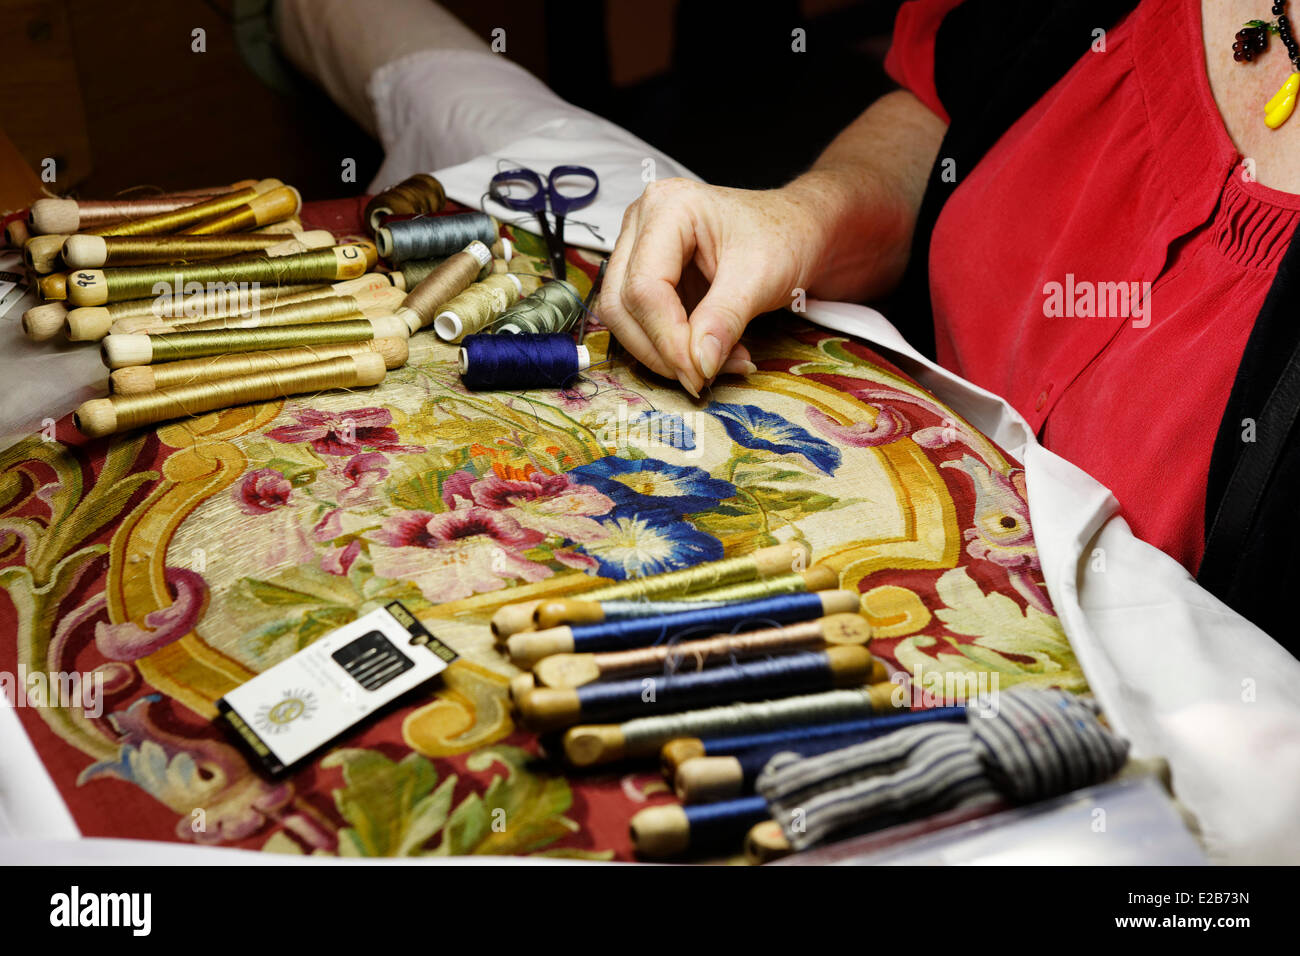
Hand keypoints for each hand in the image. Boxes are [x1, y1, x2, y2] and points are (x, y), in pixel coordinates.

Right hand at [599, 178, 825, 395]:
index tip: (700, 375)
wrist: (800, 231)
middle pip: (622, 304)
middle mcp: (642, 221)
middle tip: (704, 377)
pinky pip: (639, 321)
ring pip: (623, 317)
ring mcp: (638, 247)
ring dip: (663, 354)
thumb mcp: (761, 278)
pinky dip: (670, 348)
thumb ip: (724, 320)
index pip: (645, 287)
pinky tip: (709, 354)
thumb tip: (698, 366)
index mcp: (667, 207)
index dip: (667, 339)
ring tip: (715, 364)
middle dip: (661, 351)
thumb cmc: (785, 238)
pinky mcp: (645, 273)